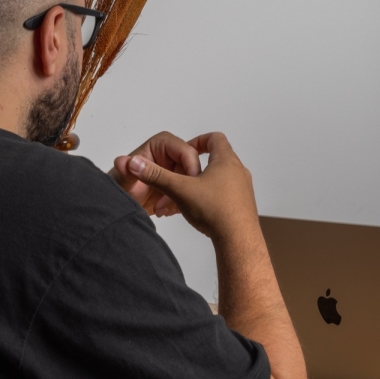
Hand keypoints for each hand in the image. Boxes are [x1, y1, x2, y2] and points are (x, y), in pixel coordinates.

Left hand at [110, 131, 201, 215]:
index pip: (187, 152)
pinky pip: (191, 193)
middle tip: (167, 205)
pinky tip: (165, 210)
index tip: (183, 189)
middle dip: (183, 189)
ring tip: (161, 209)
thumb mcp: (123, 182)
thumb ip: (125, 171)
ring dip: (181, 199)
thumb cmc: (121, 188)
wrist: (121, 206)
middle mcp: (173, 154)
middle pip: (193, 169)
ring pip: (193, 183)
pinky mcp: (180, 183)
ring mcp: (177, 169)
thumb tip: (123, 162)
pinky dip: (181, 204)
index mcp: (162, 144)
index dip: (190, 170)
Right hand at [120, 133, 258, 242]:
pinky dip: (213, 197)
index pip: (215, 139)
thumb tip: (135, 164)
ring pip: (223, 178)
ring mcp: (244, 189)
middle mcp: (239, 172)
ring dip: (206, 182)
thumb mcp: (179, 190)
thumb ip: (156, 175)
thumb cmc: (215, 211)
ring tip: (189, 192)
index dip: (199, 140)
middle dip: (199, 164)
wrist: (238, 240)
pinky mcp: (244, 206)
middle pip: (219, 158)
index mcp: (226, 161)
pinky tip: (201, 209)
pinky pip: (228, 195)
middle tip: (184, 172)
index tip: (187, 149)